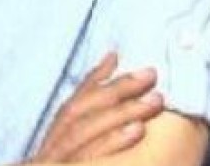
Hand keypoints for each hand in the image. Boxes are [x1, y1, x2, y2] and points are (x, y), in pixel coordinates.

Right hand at [30, 53, 165, 162]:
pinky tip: (137, 132)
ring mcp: (60, 161)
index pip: (74, 102)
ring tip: (154, 100)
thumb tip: (108, 78)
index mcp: (54, 139)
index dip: (94, 78)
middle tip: (150, 75)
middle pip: (83, 111)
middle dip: (116, 89)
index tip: (118, 55)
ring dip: (122, 112)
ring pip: (88, 130)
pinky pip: (90, 158)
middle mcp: (54, 146)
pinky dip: (114, 143)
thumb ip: (82, 124)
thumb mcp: (65, 150)